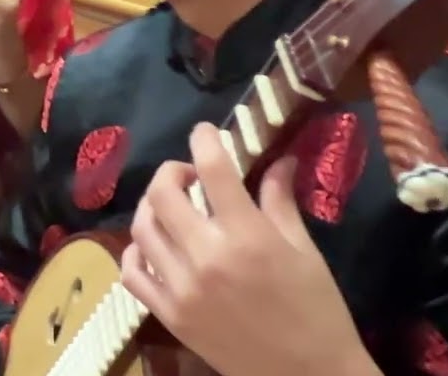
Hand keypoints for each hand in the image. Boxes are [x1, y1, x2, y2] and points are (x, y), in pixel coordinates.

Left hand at [121, 124, 373, 375]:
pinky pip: (132, 272)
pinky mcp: (168, 314)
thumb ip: (279, 201)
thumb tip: (278, 159)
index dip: (205, 140)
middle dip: (172, 171)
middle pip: (163, 193)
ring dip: (152, 206)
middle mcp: (206, 257)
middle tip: (188, 173)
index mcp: (247, 236)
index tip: (205, 132)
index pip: (213, 170)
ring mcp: (181, 287)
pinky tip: (153, 244)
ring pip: (142, 228)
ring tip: (171, 205)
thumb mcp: (303, 251)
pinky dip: (136, 250)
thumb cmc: (316, 310)